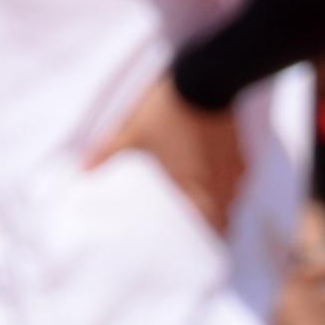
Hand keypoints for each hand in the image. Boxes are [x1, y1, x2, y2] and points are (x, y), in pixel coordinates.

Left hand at [91, 76, 245, 234]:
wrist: (205, 78)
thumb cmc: (169, 113)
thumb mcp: (133, 133)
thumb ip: (110, 154)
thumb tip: (83, 170)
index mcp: (197, 190)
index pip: (211, 231)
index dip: (203, 242)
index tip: (194, 246)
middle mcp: (223, 186)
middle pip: (223, 218)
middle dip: (210, 223)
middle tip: (192, 224)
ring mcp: (235, 169)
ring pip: (230, 197)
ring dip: (217, 201)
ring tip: (200, 198)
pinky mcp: (240, 151)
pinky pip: (235, 176)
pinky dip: (223, 178)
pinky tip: (210, 170)